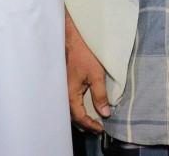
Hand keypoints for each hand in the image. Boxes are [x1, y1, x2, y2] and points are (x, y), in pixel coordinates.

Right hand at [65, 12, 109, 132]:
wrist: (71, 39)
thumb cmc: (83, 54)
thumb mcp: (96, 75)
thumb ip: (100, 95)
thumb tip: (105, 113)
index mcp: (70, 94)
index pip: (80, 117)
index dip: (91, 125)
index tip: (102, 129)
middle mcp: (64, 94)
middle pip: (73, 116)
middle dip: (85, 124)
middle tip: (98, 128)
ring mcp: (63, 89)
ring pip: (70, 110)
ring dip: (81, 117)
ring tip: (93, 120)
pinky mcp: (64, 84)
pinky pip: (69, 102)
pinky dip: (78, 108)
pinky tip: (85, 107)